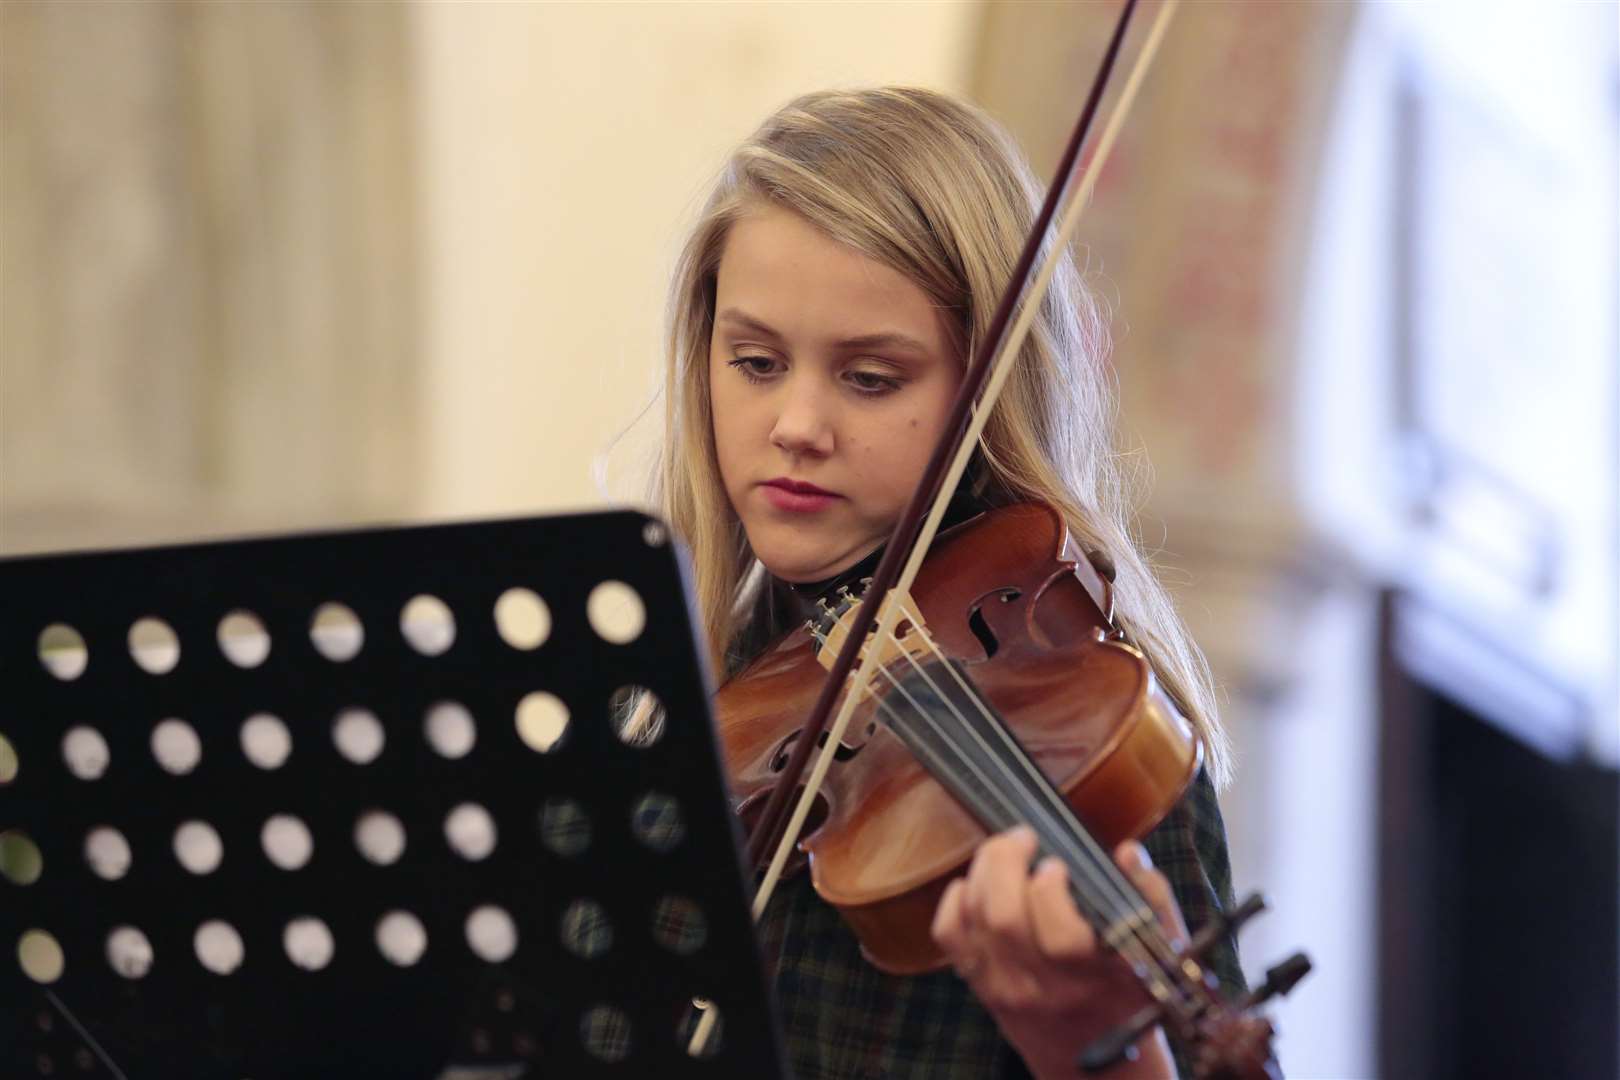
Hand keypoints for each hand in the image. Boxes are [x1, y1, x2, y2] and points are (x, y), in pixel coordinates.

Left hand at [931, 825, 1184, 1079]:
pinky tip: (975, 884)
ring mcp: (1008, 988)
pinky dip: (955, 899)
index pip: (1060, 935)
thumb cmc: (1130, 995)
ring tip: (1004, 852)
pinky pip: (949, 934)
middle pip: (1004, 918)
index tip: (1058, 864)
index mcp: (1095, 977)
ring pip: (975, 919)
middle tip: (1023, 839)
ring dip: (983, 870)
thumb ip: (1150, 897)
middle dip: (1006, 861)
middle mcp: (1046, 987)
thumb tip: (1126, 853)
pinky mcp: (981, 986)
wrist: (1098, 1068)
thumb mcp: (1158, 951)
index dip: (1050, 889)